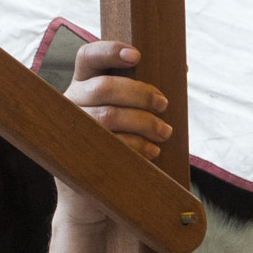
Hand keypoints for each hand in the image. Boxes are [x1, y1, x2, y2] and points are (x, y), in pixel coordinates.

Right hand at [55, 40, 172, 226]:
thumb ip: (141, 96)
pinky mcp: (77, 157)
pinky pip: (110, 146)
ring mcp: (71, 130)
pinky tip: (152, 153)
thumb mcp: (125, 119)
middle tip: (163, 105)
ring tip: (165, 133)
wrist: (91, 202)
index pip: (87, 57)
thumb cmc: (116, 152)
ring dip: (144, 122)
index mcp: (81, 86)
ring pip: (109, 116)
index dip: (110, 51)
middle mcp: (69, 103)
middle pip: (105, 87)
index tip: (137, 55)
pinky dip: (137, 147)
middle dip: (141, 94)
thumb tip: (182, 69)